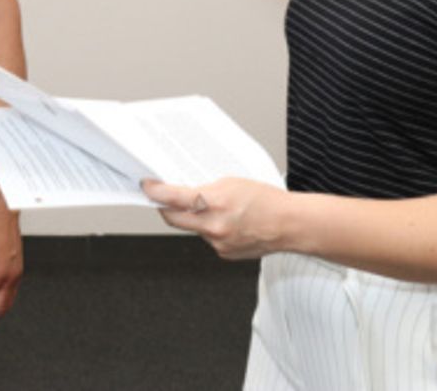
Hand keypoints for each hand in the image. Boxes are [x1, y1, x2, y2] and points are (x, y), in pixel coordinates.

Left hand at [143, 177, 286, 259]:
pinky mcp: (224, 254)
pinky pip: (208, 239)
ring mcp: (218, 243)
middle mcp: (213, 227)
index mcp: (215, 203)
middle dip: (165, 208)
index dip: (155, 192)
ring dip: (195, 219)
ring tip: (216, 209)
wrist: (289, 225)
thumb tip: (186, 193)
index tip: (147, 187)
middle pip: (174, 219)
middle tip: (161, 198)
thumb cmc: (267, 200)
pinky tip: (228, 223)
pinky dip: (211, 230)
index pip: (174, 199)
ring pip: (193, 229)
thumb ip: (205, 189)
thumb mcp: (232, 183)